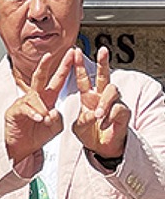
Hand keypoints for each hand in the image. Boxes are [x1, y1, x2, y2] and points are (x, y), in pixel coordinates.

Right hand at [6, 52, 68, 163]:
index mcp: (47, 99)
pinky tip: (39, 119)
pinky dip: (34, 114)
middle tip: (50, 55)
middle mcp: (35, 98)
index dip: (65, 68)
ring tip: (45, 119)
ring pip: (34, 97)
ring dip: (42, 108)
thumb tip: (52, 111)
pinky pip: (25, 109)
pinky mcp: (14, 112)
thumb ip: (58, 118)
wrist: (21, 149)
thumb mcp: (55, 128)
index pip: (57, 80)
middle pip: (40, 78)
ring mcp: (23, 104)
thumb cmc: (36, 137)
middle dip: (46, 66)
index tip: (72, 55)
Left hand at [71, 46, 129, 160]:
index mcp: (88, 97)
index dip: (78, 66)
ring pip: (112, 92)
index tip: (74, 52)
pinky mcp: (123, 113)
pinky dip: (109, 118)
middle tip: (102, 50)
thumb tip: (89, 114)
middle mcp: (102, 97)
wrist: (102, 148)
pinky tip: (104, 125)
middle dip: (103, 62)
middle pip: (104, 76)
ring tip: (97, 115)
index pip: (83, 79)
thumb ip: (81, 119)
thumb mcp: (78, 127)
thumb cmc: (89, 134)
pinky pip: (118, 109)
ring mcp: (114, 103)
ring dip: (104, 103)